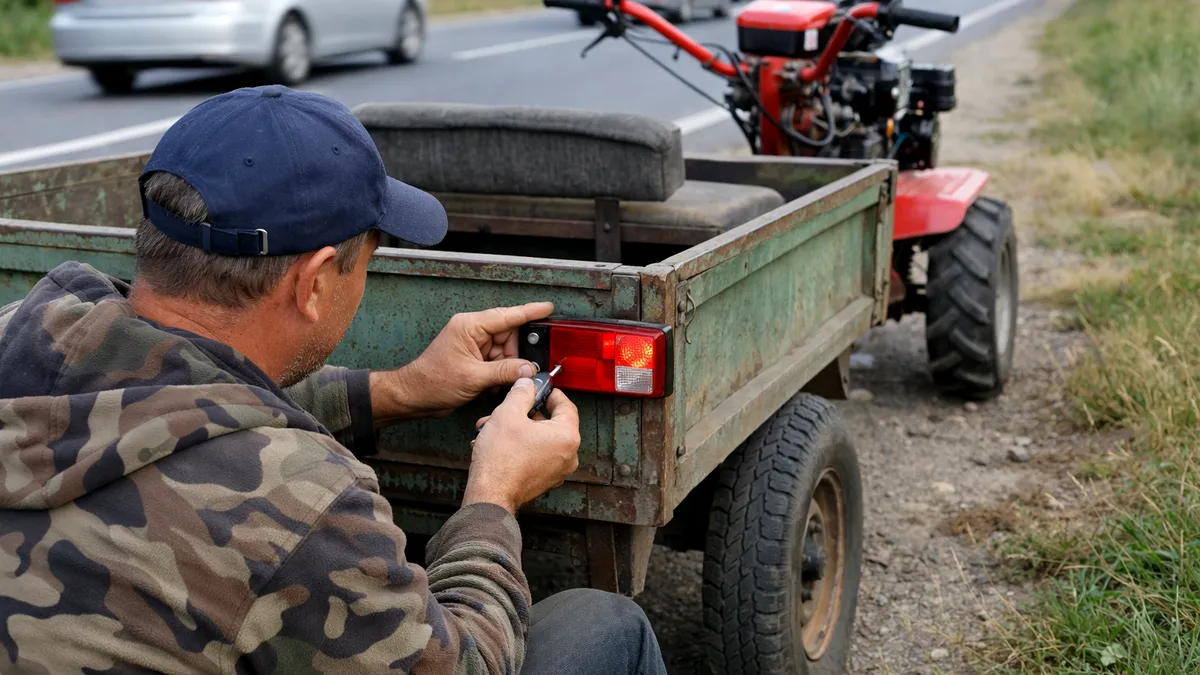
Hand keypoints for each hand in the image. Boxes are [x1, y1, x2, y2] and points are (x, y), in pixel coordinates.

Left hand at [370, 302, 553, 423]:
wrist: (415, 396)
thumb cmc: (433, 381)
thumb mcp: (473, 377)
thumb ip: (505, 371)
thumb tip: (528, 368)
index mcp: (470, 326)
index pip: (507, 316)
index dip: (530, 312)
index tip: (547, 308)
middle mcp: (472, 332)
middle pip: (509, 336)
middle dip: (515, 354)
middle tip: (522, 369)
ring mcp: (473, 345)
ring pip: (505, 352)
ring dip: (506, 368)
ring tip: (496, 382)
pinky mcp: (474, 359)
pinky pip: (497, 362)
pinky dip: (499, 374)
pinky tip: (489, 385)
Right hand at [462, 379, 580, 513]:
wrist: (489, 495)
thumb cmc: (501, 462)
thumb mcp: (508, 413)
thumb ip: (521, 393)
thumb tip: (526, 385)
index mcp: (567, 437)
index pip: (566, 405)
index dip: (550, 393)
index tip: (540, 388)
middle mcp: (567, 455)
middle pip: (550, 422)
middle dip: (525, 413)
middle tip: (510, 407)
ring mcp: (557, 470)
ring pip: (539, 439)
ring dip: (517, 429)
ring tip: (495, 427)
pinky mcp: (544, 479)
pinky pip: (535, 454)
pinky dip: (519, 445)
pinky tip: (498, 442)